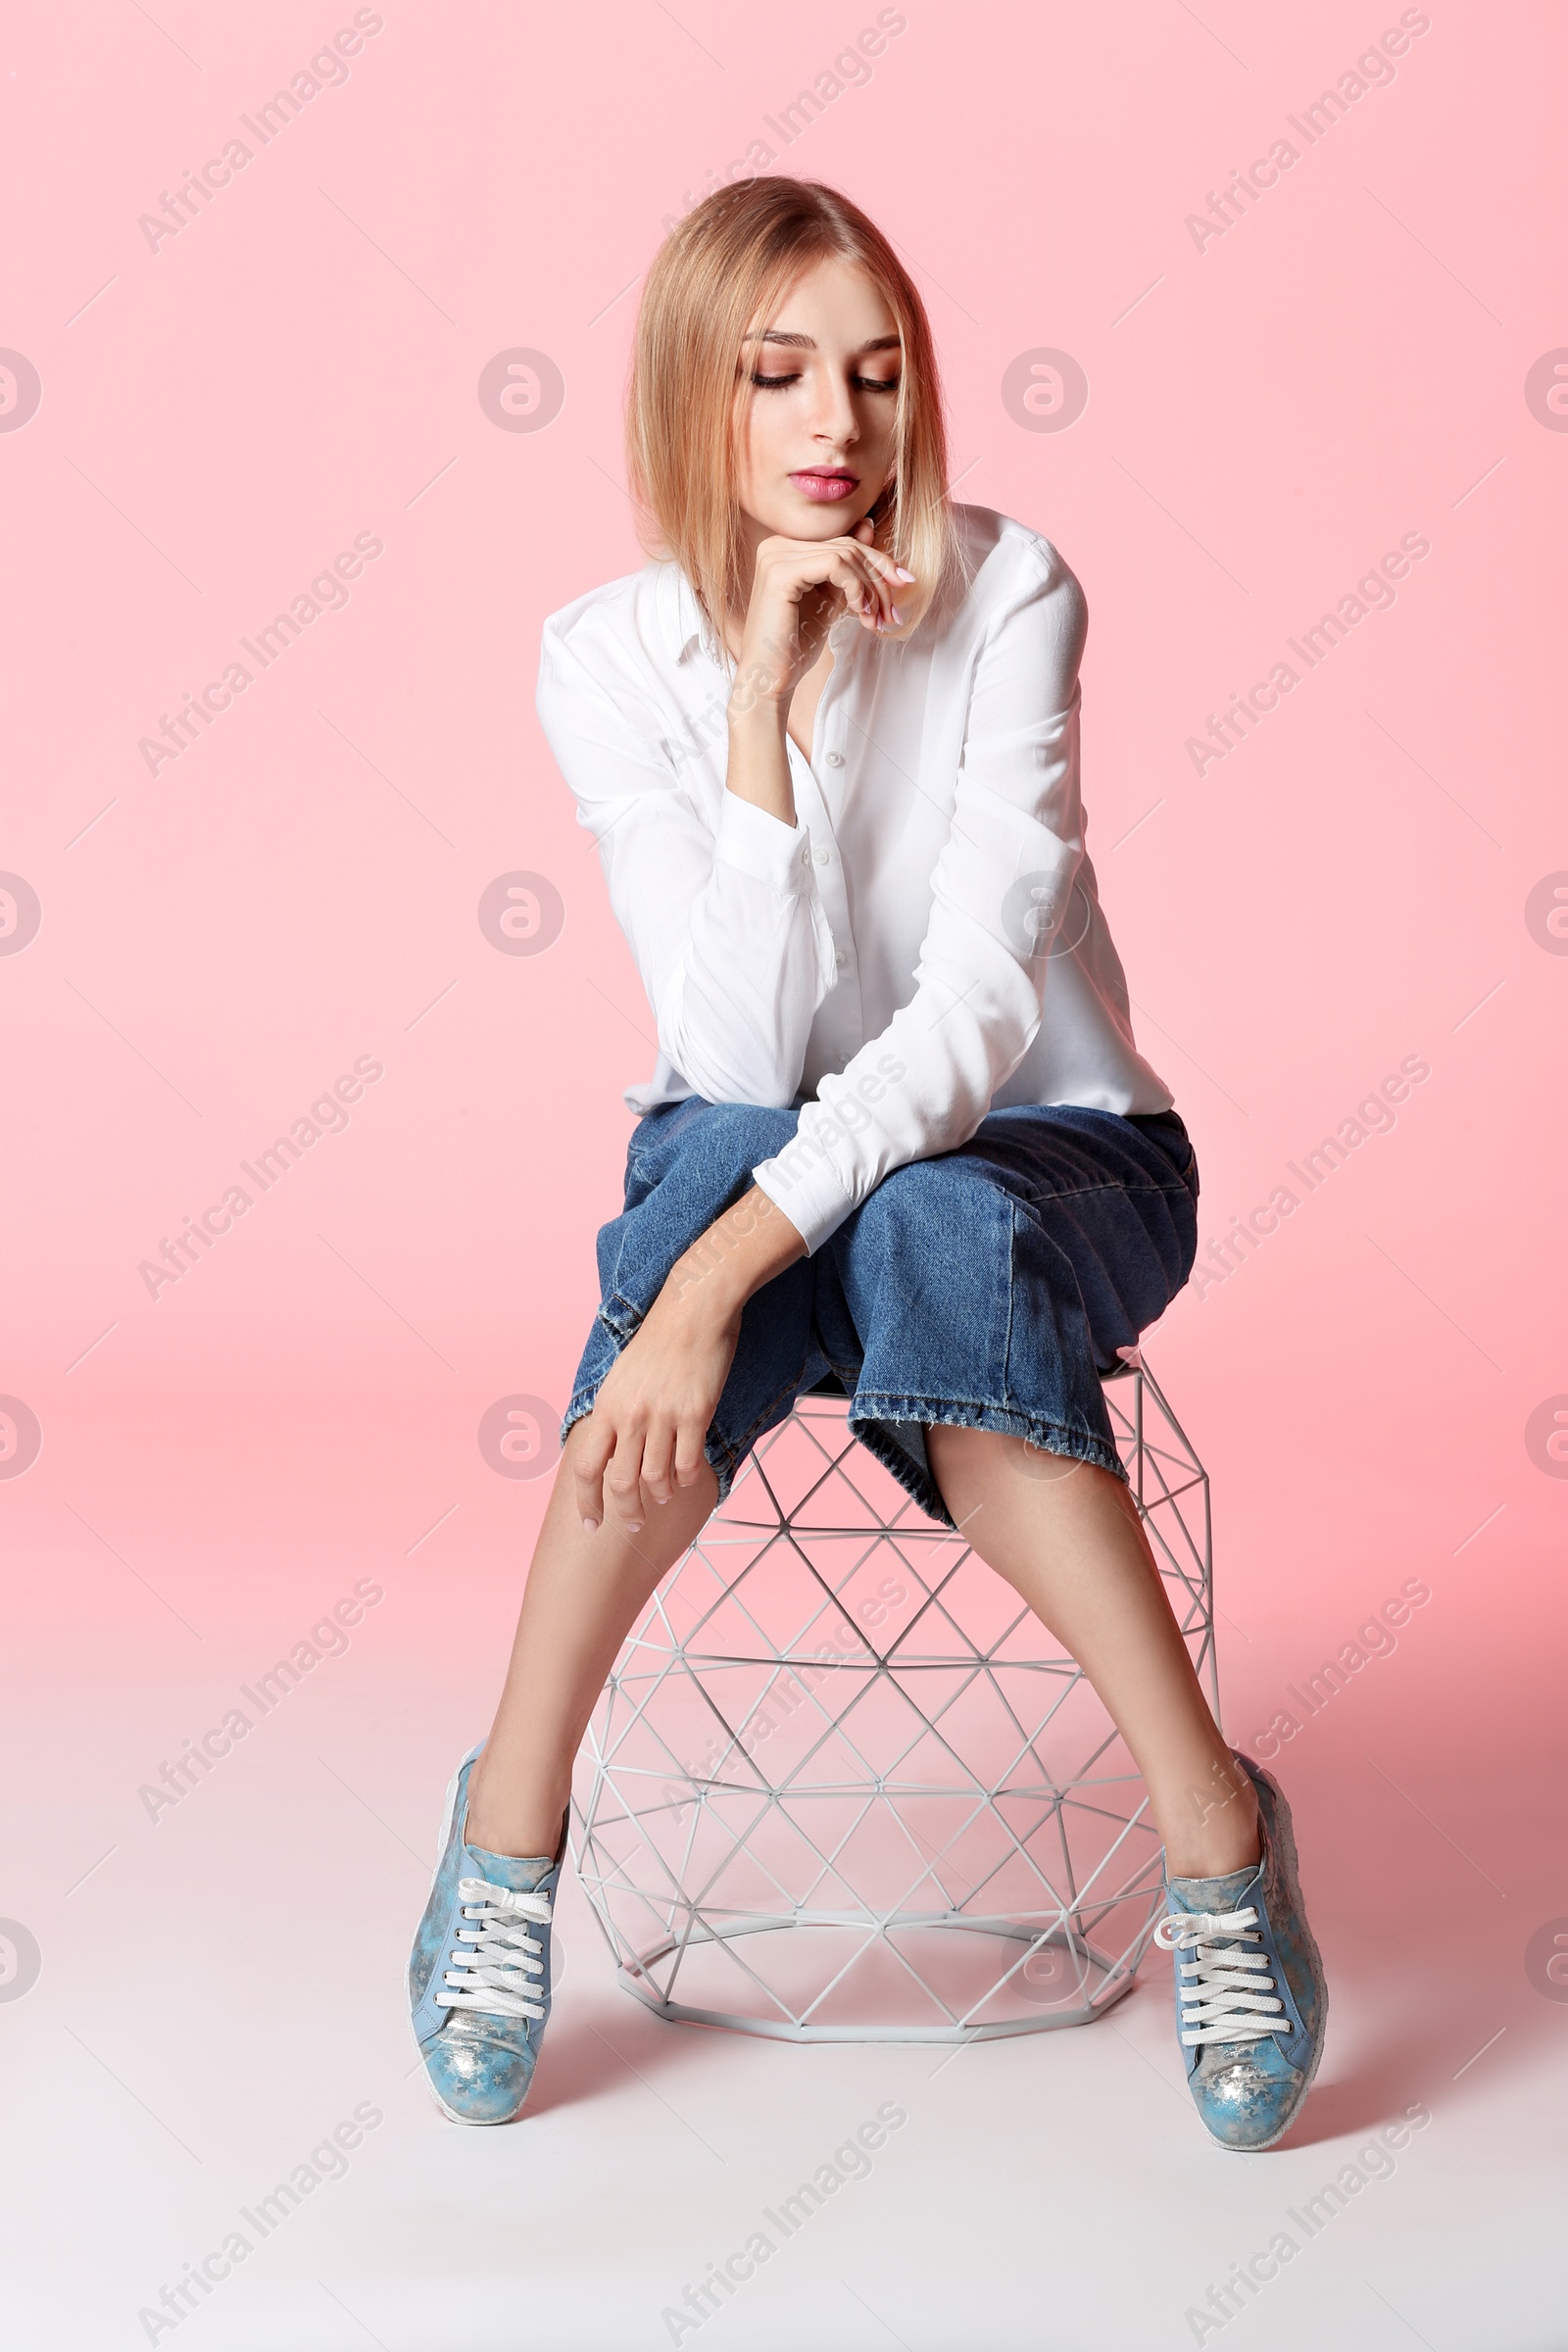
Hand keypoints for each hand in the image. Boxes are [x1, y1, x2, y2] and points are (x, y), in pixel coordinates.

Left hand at [573, 1284, 741, 1535]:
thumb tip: (609, 1453)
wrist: (694, 1308)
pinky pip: (688, 1464)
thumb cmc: (658, 1341)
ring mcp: (663, 1416)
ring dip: (660, 1495)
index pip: (585, 1468)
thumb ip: (613, 1414)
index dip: (586, 1503)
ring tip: (664, 1496)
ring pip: (656, 1479)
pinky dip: (687, 1479)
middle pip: (621, 1484)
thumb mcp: (621, 1377)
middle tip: (633, 1526)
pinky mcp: (695, 1414)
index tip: (591, 1526)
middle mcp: (630, 1415)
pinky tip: (688, 1478)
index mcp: (607, 1407)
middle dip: (626, 1514)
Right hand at [729, 518, 914, 716]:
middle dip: (879, 580)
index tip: (904, 585)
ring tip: (874, 620)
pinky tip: (858, 611)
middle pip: (848, 547)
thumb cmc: (796, 644)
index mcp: (787, 549)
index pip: (845, 543)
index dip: (879, 563)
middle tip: (891, 614)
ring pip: (845, 555)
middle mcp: (777, 545)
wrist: (770, 678)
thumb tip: (869, 526)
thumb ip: (847, 567)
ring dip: (870, 589)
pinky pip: (834, 564)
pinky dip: (855, 587)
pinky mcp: (780, 573)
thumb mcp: (830, 598)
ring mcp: (776, 556)